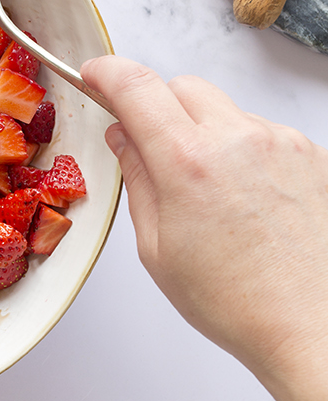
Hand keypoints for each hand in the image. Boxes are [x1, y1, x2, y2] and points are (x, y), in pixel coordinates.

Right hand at [81, 56, 327, 400]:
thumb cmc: (238, 303)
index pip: (136, 87)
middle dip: (159, 108)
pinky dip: (247, 154)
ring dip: (207, 135)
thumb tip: (123, 137)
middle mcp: (239, 139)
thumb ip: (137, 180)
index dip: (107, 74)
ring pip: (226, 112)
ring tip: (214, 197)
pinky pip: (264, 134)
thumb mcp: (157, 248)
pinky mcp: (313, 154)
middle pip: (183, 88)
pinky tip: (250, 203)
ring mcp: (282, 143)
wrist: (313, 327)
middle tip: (153, 150)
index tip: (95, 76)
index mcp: (189, 162)